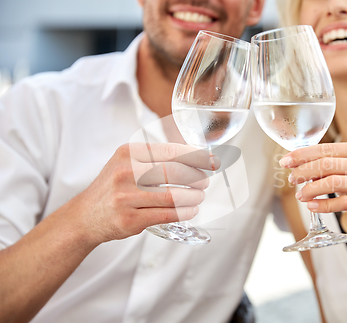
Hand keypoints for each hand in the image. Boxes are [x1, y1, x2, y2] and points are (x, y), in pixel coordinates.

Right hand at [68, 143, 219, 243]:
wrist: (85, 215)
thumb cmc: (114, 186)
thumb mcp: (126, 162)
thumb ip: (155, 157)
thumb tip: (196, 156)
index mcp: (127, 153)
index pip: (171, 151)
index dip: (197, 156)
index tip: (212, 161)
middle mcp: (125, 173)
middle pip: (174, 173)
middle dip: (197, 177)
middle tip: (205, 181)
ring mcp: (125, 198)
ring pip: (173, 196)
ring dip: (194, 197)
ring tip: (199, 196)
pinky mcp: (129, 220)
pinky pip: (166, 215)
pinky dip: (185, 212)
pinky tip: (191, 210)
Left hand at [279, 139, 346, 227]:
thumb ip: (326, 163)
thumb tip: (294, 163)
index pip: (326, 149)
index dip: (302, 155)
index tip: (285, 162)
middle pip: (327, 164)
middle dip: (304, 172)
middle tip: (292, 179)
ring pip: (333, 183)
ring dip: (311, 190)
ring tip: (300, 195)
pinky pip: (342, 203)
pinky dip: (322, 205)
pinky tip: (311, 206)